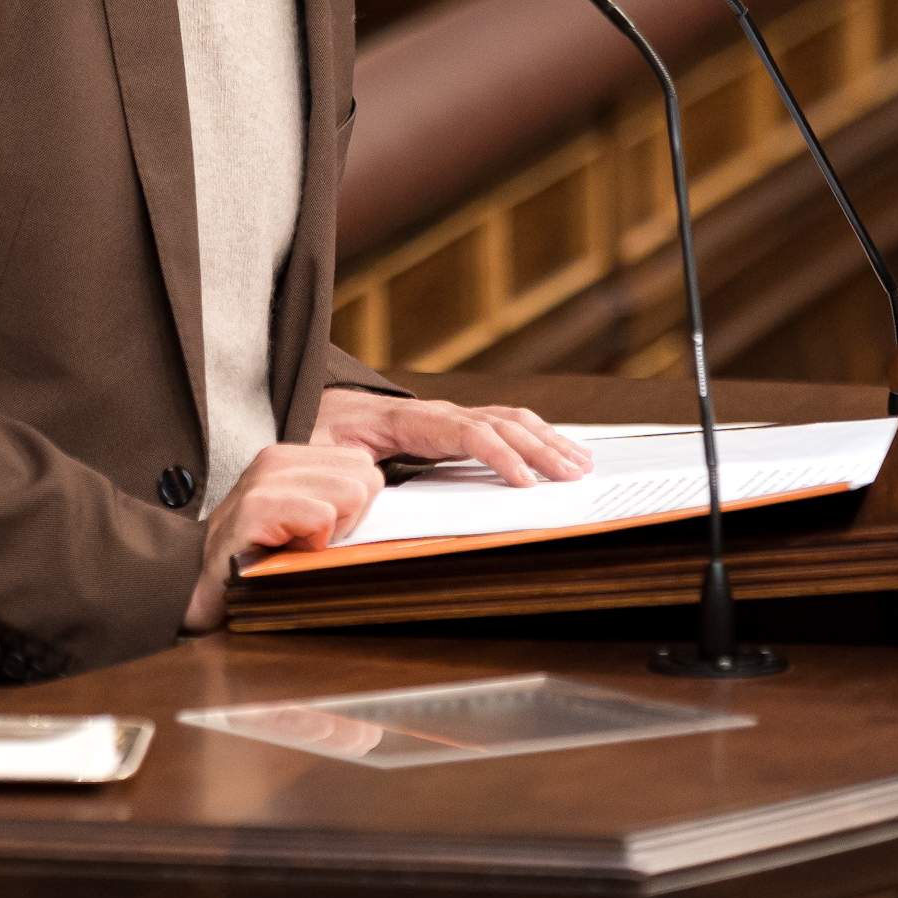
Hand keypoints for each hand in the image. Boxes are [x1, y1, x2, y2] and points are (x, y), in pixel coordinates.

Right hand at [182, 442, 382, 631]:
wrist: (197, 586)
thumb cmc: (256, 557)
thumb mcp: (299, 517)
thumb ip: (334, 501)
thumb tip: (380, 504)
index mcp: (290, 457)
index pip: (364, 465)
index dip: (354, 508)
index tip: (319, 531)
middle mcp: (277, 459)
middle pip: (366, 477)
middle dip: (349, 519)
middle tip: (309, 542)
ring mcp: (265, 479)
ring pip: (352, 493)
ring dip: (331, 533)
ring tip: (296, 547)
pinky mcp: (258, 506)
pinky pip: (322, 516)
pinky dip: (313, 543)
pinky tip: (286, 553)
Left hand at [313, 386, 590, 486]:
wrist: (319, 411)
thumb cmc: (320, 434)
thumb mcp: (317, 450)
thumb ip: (337, 470)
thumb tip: (361, 487)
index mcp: (410, 421)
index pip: (468, 433)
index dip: (499, 456)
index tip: (526, 483)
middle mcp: (438, 412)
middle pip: (501, 424)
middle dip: (541, 450)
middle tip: (573, 478)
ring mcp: (450, 414)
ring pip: (510, 420)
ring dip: (547, 441)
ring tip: (580, 465)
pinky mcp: (455, 424)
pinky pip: (504, 424)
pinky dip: (537, 436)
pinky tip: (558, 452)